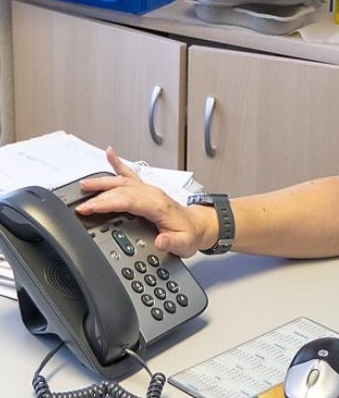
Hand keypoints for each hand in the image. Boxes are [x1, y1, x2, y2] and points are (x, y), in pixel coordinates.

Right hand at [76, 147, 213, 256]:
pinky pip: (130, 174)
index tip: (90, 208)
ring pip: (122, 181)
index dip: (108, 203)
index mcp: (158, 205)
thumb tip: (161, 241)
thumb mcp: (184, 244)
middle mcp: (152, 194)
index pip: (128, 201)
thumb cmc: (189, 233)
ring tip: (84, 184)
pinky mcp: (146, 190)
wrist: (198, 226)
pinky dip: (119, 164)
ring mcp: (149, 190)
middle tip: (80, 204)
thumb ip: (172, 242)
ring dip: (103, 182)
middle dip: (99, 196)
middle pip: (121, 190)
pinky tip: (110, 153)